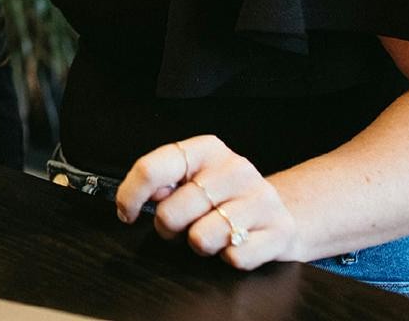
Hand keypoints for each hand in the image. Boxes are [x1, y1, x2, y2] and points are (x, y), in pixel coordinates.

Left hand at [114, 134, 300, 269]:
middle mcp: (234, 169)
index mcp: (206, 149)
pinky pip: (233, 258)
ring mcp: (260, 199)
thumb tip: (139, 197)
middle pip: (171, 212)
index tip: (126, 213)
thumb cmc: (225, 196)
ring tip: (212, 233)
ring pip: (200, 238)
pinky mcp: (278, 231)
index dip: (130, 195)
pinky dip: (228, 258)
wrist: (282, 211)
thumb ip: (163, 182)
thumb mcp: (194, 177)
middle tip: (183, 225)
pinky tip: (236, 243)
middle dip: (168, 228)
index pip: (152, 168)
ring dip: (199, 245)